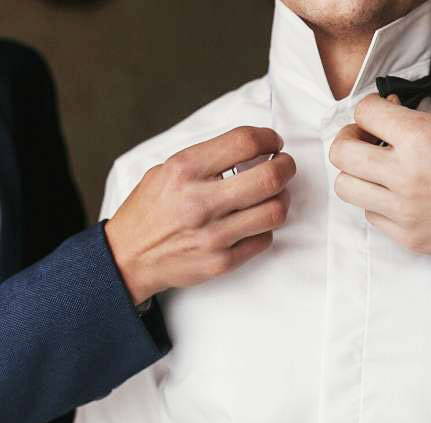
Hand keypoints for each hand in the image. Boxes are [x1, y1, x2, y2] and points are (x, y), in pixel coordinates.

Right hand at [105, 127, 294, 304]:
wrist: (128, 257)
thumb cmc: (151, 210)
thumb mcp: (166, 170)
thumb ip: (207, 158)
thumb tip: (253, 147)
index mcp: (185, 170)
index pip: (244, 142)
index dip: (268, 138)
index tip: (273, 142)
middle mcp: (200, 202)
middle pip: (270, 177)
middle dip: (286, 166)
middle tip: (284, 166)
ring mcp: (213, 235)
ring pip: (275, 211)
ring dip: (282, 198)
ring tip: (274, 195)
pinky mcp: (221, 261)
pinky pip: (264, 239)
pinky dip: (265, 228)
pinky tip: (254, 222)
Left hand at [329, 95, 430, 263]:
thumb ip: (423, 121)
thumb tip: (393, 122)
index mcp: (422, 138)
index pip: (364, 112)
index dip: (369, 107)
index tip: (378, 113)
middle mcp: (405, 174)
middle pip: (341, 152)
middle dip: (349, 138)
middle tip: (364, 139)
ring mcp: (404, 211)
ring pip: (346, 188)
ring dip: (356, 174)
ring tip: (376, 171)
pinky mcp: (408, 237)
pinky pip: (371, 216)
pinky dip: (377, 203)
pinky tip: (398, 196)